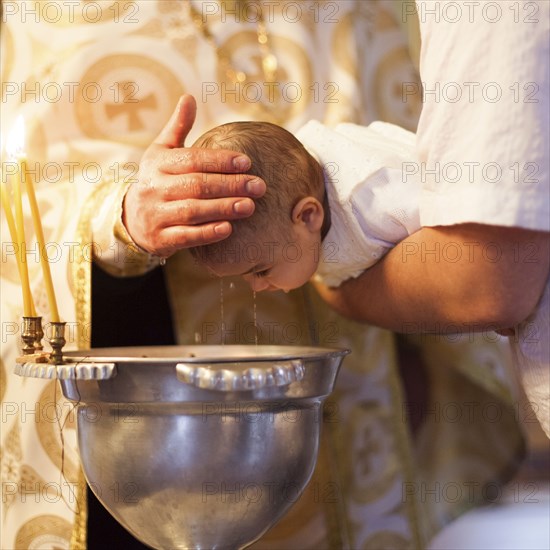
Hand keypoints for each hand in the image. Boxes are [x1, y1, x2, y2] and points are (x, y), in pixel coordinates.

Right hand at [123, 94, 265, 257]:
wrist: (132, 221)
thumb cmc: (158, 181)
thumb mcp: (162, 154)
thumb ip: (178, 128)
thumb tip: (189, 97)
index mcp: (158, 164)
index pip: (192, 160)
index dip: (220, 161)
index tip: (247, 162)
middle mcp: (154, 188)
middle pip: (196, 185)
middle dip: (230, 185)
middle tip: (259, 186)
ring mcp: (156, 215)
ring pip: (192, 210)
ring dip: (223, 208)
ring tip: (250, 206)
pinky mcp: (160, 239)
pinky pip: (185, 236)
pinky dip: (207, 233)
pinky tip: (228, 229)